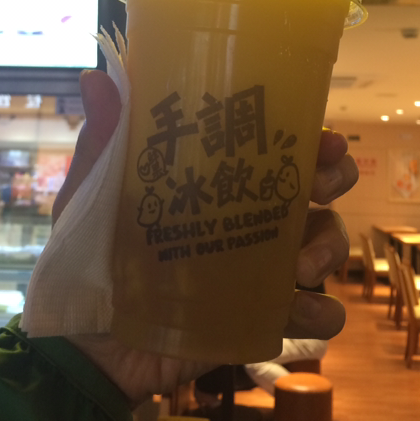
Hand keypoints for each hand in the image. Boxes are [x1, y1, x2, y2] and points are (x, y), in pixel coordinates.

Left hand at [55, 69, 357, 405]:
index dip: (310, 137)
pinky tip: (304, 315)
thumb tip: (95, 76)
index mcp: (219, 180)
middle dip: (333, 180)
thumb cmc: (92, 257)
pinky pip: (314, 314)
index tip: (325, 138)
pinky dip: (321, 314)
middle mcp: (250, 217)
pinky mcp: (261, 317)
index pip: (276, 146)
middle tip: (321, 187)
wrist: (86, 344)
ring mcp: (261, 269)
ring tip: (301, 268)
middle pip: (316, 188)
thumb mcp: (95, 196)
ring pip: (325, 243)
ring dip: (327, 248)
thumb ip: (103, 142)